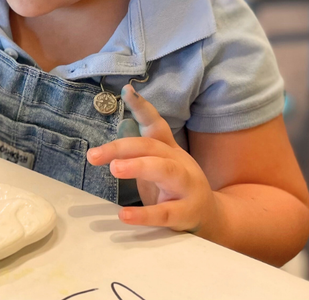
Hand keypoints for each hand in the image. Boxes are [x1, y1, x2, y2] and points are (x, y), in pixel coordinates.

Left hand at [87, 86, 217, 233]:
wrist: (214, 219)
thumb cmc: (176, 188)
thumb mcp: (159, 165)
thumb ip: (140, 151)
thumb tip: (114, 133)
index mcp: (169, 149)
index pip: (156, 124)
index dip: (143, 106)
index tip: (127, 90)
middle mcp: (179, 162)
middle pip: (151, 147)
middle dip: (122, 147)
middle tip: (95, 155)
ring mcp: (187, 186)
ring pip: (165, 171)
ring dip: (138, 167)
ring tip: (114, 169)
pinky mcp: (187, 212)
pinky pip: (166, 212)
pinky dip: (144, 214)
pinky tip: (124, 215)